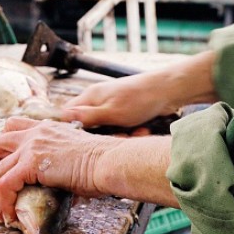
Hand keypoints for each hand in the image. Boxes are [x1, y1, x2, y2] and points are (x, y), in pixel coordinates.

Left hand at [0, 117, 117, 223]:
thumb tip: (57, 186)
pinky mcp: (31, 163)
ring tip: (1, 211)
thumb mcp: (74, 155)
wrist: (107, 162)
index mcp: (48, 127)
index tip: (2, 168)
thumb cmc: (100, 162)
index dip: (3, 147)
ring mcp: (32, 146)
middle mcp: (36, 132)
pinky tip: (10, 215)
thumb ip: (58, 164)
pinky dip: (3, 202)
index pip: (13, 127)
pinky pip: (4, 185)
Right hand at [60, 50, 217, 128]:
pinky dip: (127, 132)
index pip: (66, 113)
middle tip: (109, 140)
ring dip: (115, 135)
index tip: (77, 143)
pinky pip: (118, 126)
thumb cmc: (141, 98)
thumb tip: (64, 117)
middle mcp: (99, 99)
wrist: (169, 90)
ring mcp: (112, 104)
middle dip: (96, 136)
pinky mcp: (124, 110)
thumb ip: (88, 116)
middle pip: (85, 123)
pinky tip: (138, 132)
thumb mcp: (112, 112)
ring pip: (104, 128)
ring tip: (129, 135)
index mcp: (91, 95)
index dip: (69, 130)